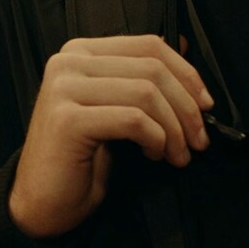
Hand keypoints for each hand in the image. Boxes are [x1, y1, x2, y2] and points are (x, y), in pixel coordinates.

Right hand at [9, 35, 213, 239]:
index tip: (204, 105)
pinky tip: (153, 155)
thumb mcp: (116, 109)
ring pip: (146, 93)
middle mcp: (67, 62)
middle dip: (186, 107)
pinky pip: (133, 120)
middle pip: (151, 68)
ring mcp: (64, 88)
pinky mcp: (68, 119)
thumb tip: (187, 47)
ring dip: (174, 128)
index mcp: (79, 52)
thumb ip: (140, 78)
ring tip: (177, 154)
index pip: (148, 45)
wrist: (43, 202)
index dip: (186, 73)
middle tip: (198, 140)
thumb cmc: (81, 159)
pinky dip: (156, 139)